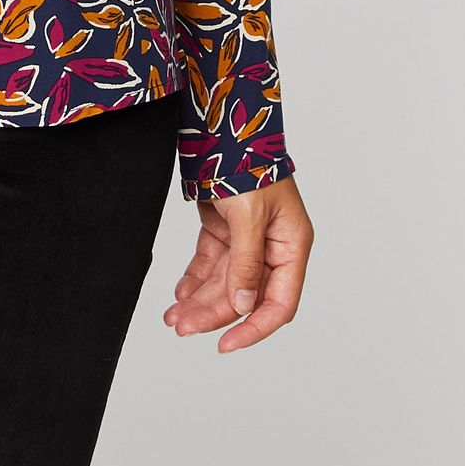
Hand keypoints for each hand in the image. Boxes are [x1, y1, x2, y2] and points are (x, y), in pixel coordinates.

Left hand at [163, 173, 311, 351]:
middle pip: (244, 294)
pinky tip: (180, 293)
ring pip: (224, 281)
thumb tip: (244, 305)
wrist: (223, 120)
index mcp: (291, 245)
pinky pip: (210, 261)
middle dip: (213, 313)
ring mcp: (247, 237)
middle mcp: (272, 246)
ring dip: (199, 299)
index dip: (254, 327)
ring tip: (173, 317)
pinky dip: (195, 278)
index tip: (226, 345)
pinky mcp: (224, 226)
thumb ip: (247, 262)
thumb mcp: (249, 214)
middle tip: (182, 327)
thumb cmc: (249, 160)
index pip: (279, 302)